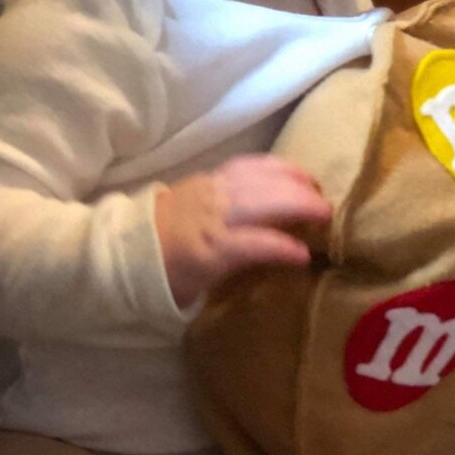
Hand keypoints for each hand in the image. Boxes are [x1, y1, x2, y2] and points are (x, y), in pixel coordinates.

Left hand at [154, 154, 330, 308]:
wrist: (127, 247)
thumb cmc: (168, 276)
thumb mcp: (199, 289)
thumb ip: (237, 273)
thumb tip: (275, 264)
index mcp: (206, 250)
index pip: (250, 244)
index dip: (281, 248)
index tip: (305, 256)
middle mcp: (209, 215)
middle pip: (259, 201)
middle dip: (297, 203)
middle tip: (327, 212)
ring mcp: (209, 191)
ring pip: (255, 176)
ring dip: (290, 179)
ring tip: (316, 187)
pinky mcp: (208, 177)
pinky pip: (246, 165)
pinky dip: (273, 166)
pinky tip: (292, 172)